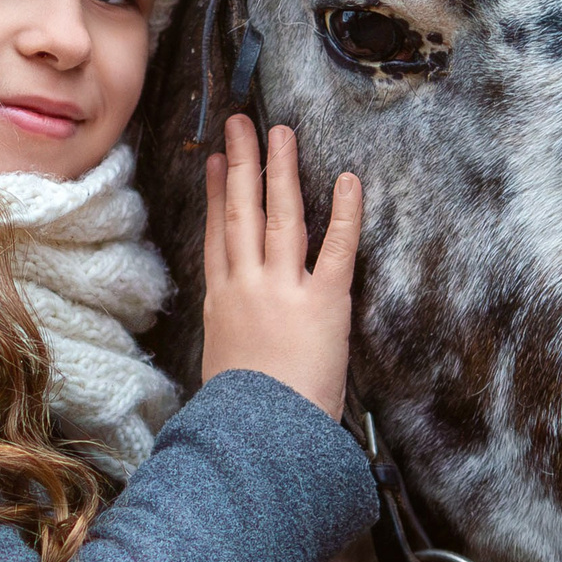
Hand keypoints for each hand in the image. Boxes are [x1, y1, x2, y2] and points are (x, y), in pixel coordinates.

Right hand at [200, 115, 362, 418]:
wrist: (259, 436)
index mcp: (221, 302)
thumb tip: (238, 341)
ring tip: (280, 132)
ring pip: (279, 216)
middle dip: (240, 164)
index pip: (217, 235)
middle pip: (239, 212)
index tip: (212, 161)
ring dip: (280, 170)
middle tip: (241, 125)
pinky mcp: (322, 302)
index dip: (214, 194)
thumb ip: (233, 341)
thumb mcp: (223, 368)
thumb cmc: (242, 416)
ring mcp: (282, 290)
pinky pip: (336, 249)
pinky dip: (345, 212)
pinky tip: (349, 180)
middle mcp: (246, 286)